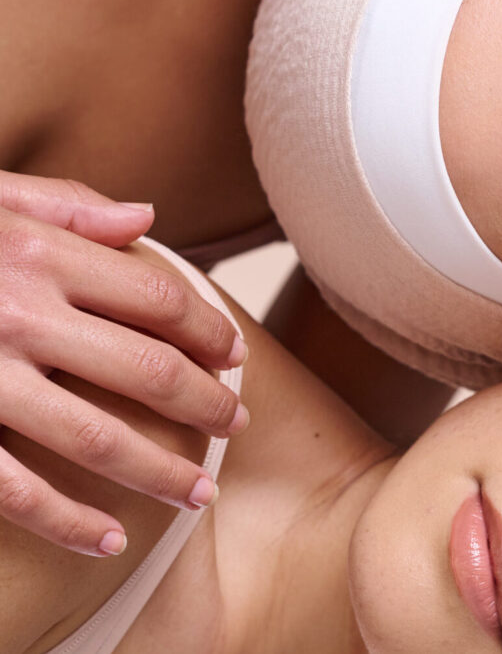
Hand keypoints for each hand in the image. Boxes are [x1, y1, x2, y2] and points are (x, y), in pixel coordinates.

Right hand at [0, 171, 248, 555]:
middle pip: (148, 368)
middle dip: (206, 403)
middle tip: (238, 425)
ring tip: (199, 491)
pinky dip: (66, 520)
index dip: (209, 329)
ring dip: (159, 471)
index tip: (234, 356)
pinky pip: (12, 488)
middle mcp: (17, 315)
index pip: (157, 298)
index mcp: (38, 255)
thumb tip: (147, 218)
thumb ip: (66, 206)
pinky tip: (107, 538)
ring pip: (96, 436)